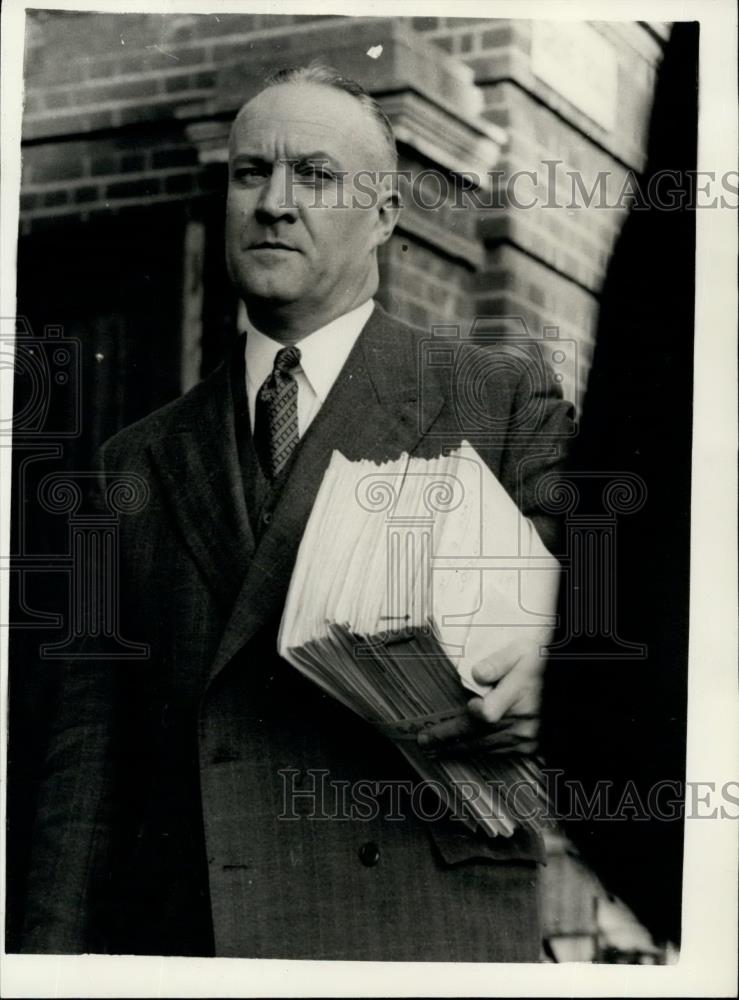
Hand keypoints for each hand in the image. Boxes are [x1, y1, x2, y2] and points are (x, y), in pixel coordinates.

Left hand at [417, 636, 546, 755]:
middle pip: (478, 736)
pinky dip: (480, 750)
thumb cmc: (541, 662)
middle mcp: (521, 722)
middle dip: (449, 738)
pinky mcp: (529, 747)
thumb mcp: (522, 652)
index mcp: (518, 696)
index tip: (469, 705)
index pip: (489, 715)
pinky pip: (499, 753)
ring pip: (486, 747)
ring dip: (460, 748)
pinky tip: (464, 748)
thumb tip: (477, 673)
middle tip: (425, 741)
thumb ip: (498, 662)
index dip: (478, 713)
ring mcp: (526, 738)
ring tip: (437, 748)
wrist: (568, 681)